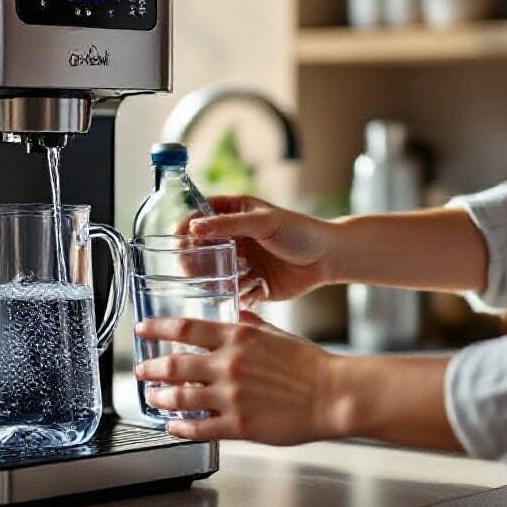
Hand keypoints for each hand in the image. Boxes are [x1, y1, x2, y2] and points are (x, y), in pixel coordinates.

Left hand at [134, 311, 345, 444]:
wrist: (335, 395)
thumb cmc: (311, 366)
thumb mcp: (276, 334)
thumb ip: (251, 324)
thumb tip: (236, 313)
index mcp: (237, 337)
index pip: (185, 328)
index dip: (157, 328)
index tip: (142, 329)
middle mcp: (229, 364)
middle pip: (174, 364)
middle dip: (151, 368)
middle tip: (140, 370)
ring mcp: (232, 396)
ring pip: (180, 398)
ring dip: (160, 398)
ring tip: (152, 397)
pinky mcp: (240, 425)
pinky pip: (199, 428)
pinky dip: (179, 427)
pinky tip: (172, 426)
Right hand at [190, 195, 336, 304]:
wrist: (328, 258)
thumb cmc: (300, 231)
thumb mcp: (264, 222)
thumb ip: (229, 224)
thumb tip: (195, 227)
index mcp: (234, 213)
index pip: (199, 216)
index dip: (186, 227)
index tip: (177, 240)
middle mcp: (232, 237)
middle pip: (200, 247)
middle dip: (194, 258)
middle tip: (192, 268)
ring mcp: (239, 261)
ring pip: (212, 271)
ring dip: (212, 278)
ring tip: (220, 280)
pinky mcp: (249, 282)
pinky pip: (230, 290)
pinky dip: (231, 293)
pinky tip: (242, 290)